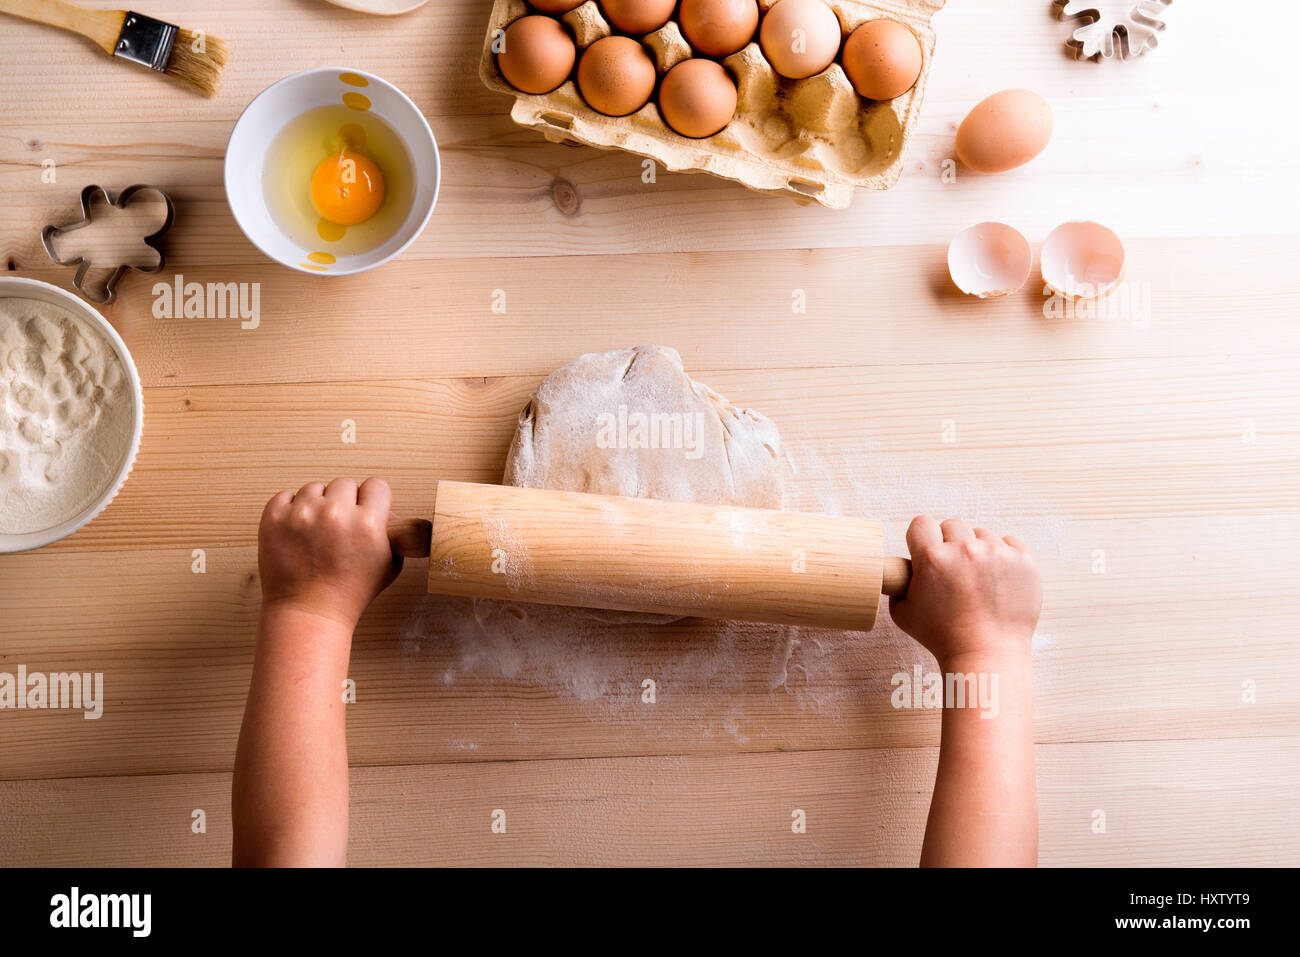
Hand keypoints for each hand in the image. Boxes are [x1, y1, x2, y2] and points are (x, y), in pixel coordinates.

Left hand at [258, 477, 401, 628]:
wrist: (309, 612)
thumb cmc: (349, 593)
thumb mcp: (388, 565)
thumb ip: (393, 533)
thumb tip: (387, 512)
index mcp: (367, 523)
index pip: (375, 485)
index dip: (372, 500)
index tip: (364, 512)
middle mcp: (335, 513)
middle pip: (345, 484)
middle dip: (344, 503)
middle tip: (339, 527)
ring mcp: (301, 514)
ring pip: (315, 488)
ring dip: (317, 505)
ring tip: (316, 532)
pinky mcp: (274, 518)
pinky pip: (285, 495)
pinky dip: (291, 509)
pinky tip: (298, 531)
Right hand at [888, 516, 1041, 667]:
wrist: (986, 655)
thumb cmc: (943, 637)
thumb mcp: (903, 612)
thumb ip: (899, 583)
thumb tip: (903, 567)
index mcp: (932, 558)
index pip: (921, 523)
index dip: (922, 538)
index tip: (928, 552)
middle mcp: (965, 551)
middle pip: (953, 525)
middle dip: (950, 544)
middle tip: (954, 571)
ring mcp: (997, 554)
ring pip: (982, 534)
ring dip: (978, 550)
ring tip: (978, 580)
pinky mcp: (1023, 561)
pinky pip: (1010, 542)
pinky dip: (1004, 557)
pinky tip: (997, 579)